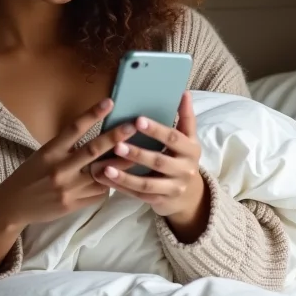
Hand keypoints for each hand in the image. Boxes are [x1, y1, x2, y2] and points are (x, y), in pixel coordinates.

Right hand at [0, 98, 137, 270]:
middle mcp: (59, 168)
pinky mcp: (73, 204)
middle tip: (134, 126)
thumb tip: (97, 139)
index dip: (92, 114)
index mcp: (50, 151)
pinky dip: (108, 184)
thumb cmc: (30, 175)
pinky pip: (98, 193)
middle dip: (115, 137)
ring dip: (121, 164)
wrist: (13, 205)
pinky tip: (115, 179)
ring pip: (101, 174)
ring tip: (140, 153)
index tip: (110, 102)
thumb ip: (67, 148)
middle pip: (92, 150)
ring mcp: (68, 188)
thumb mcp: (43, 155)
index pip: (74, 128)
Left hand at [92, 91, 209, 242]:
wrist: (191, 196)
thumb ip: (185, 117)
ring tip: (105, 167)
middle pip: (159, 161)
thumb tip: (183, 93)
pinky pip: (138, 195)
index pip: (173, 138)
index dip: (156, 130)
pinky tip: (105, 179)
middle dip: (138, 153)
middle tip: (116, 144)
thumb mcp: (188, 140)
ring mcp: (172, 188)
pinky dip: (121, 187)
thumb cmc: (183, 159)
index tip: (137, 120)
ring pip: (147, 183)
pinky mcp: (159, 202)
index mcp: (191, 150)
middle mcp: (184, 170)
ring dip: (125, 175)